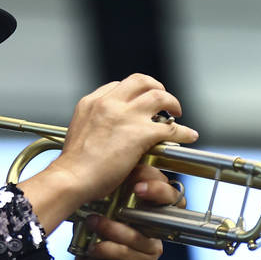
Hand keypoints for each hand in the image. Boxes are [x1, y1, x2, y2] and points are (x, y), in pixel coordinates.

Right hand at [56, 74, 197, 202]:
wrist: (71, 178)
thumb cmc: (73, 165)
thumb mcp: (78, 132)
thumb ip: (94, 125)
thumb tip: (107, 132)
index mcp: (91, 103)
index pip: (118, 86)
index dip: (133, 93)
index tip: (139, 102)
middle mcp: (108, 103)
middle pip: (140, 81)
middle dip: (156, 87)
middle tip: (163, 100)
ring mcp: (125, 116)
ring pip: (159, 97)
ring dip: (172, 103)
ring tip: (177, 113)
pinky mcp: (140, 133)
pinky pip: (169, 128)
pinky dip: (183, 132)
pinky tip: (188, 136)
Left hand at [70, 163, 178, 259]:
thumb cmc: (93, 232)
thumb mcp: (98, 204)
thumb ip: (108, 187)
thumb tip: (105, 165)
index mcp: (148, 206)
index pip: (165, 187)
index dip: (156, 179)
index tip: (137, 173)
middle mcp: (155, 224)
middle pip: (171, 204)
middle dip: (156, 192)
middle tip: (137, 188)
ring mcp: (152, 246)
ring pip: (139, 232)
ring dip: (113, 227)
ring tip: (93, 221)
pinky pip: (127, 253)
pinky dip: (107, 248)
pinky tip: (94, 247)